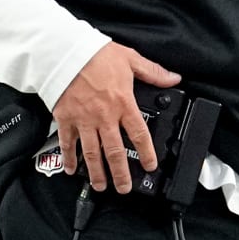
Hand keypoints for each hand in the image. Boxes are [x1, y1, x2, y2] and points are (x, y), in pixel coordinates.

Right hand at [52, 43, 179, 192]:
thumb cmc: (96, 54)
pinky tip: (71, 170)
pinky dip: (69, 158)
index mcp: (123, 103)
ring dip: (97, 172)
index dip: (147, 153)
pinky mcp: (66, 119)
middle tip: (124, 188)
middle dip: (121, 173)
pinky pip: (67, 143)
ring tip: (102, 186)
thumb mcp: (130, 59)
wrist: (65, 52)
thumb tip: (173, 79)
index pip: (139, 134)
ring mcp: (84, 120)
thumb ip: (152, 72)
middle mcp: (105, 116)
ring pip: (92, 153)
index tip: (150, 166)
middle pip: (115, 151)